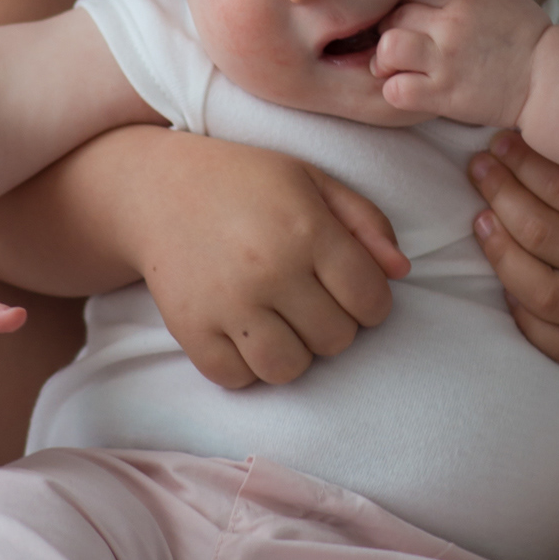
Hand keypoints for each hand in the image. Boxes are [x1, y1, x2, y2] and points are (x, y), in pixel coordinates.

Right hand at [121, 136, 409, 388]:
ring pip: (289, 369)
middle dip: (333, 324)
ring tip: (282, 322)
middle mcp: (269, 269)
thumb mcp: (311, 180)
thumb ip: (365, 221)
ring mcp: (227, 303)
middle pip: (336, 340)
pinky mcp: (191, 329)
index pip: (371, 301)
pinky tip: (243, 331)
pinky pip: (237, 379)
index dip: (371, 303)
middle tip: (308, 299)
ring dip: (294, 352)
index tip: (351, 291)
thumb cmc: (245, 182)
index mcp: (306, 229)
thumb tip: (401, 272)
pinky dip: (246, 365)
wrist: (157, 188)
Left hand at [371, 0, 549, 124]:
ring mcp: (445, 61)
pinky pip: (397, 90)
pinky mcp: (444, 95)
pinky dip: (396, 91)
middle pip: (394, 18)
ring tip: (396, 68)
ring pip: (388, 48)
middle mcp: (449, 26)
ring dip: (385, 60)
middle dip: (391, 31)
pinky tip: (409, 90)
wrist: (549, 78)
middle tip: (400, 46)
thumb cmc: (530, 38)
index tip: (411, 22)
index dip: (405, 8)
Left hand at [468, 132, 558, 368]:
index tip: (501, 142)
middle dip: (502, 195)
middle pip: (546, 236)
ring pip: (543, 292)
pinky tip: (507, 286)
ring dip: (501, 253)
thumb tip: (558, 104)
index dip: (524, 163)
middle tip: (481, 169)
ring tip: (481, 220)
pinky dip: (525, 317)